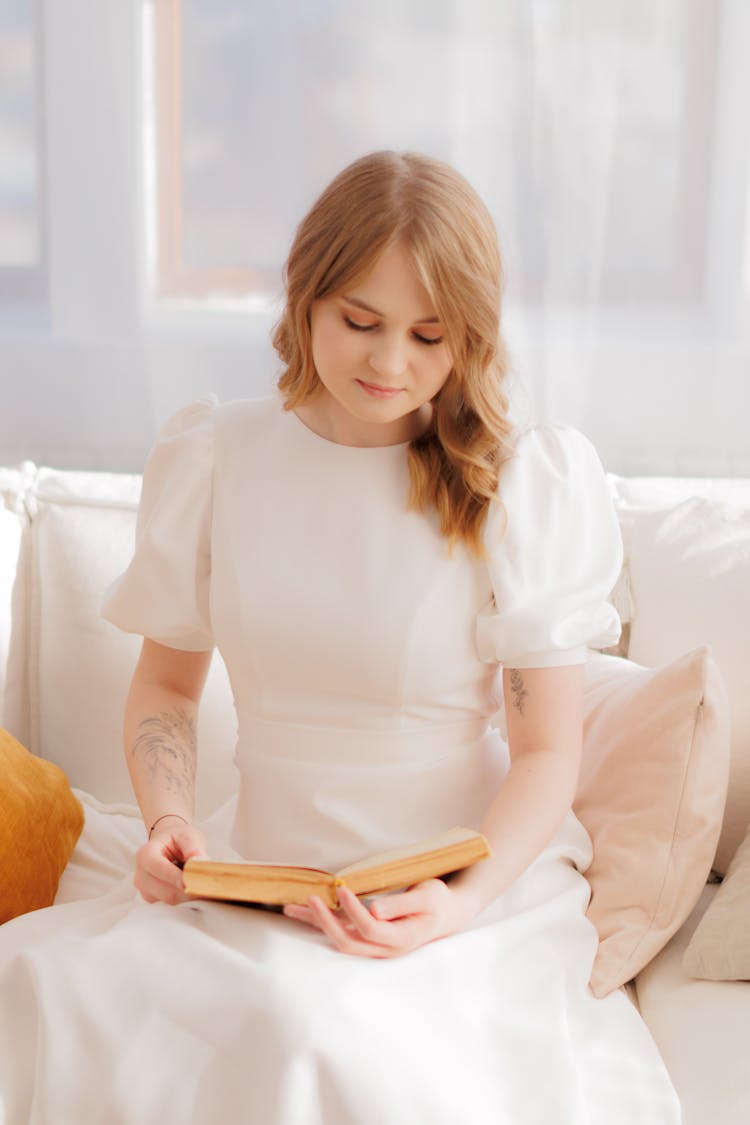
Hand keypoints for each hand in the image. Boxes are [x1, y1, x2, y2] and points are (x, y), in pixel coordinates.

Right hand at [134, 817, 207, 904]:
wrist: (167, 844)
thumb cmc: (177, 839)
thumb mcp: (188, 835)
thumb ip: (193, 848)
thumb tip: (200, 863)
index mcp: (145, 855)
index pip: (161, 870)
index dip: (179, 878)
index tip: (197, 883)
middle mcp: (140, 875)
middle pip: (167, 892)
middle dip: (189, 890)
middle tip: (209, 885)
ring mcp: (144, 890)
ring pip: (170, 901)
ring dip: (187, 895)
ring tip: (199, 882)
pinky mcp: (151, 899)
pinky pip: (170, 905)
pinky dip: (184, 899)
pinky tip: (190, 887)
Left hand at [282, 879, 476, 957]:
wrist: (446, 913)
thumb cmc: (437, 901)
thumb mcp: (426, 897)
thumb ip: (400, 904)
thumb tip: (375, 910)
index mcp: (402, 939)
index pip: (370, 928)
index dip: (352, 909)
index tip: (341, 887)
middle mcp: (385, 949)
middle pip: (349, 941)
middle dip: (326, 921)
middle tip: (311, 898)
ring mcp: (375, 946)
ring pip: (340, 939)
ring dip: (316, 924)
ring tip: (291, 909)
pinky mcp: (368, 937)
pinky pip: (341, 932)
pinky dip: (321, 922)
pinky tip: (303, 912)